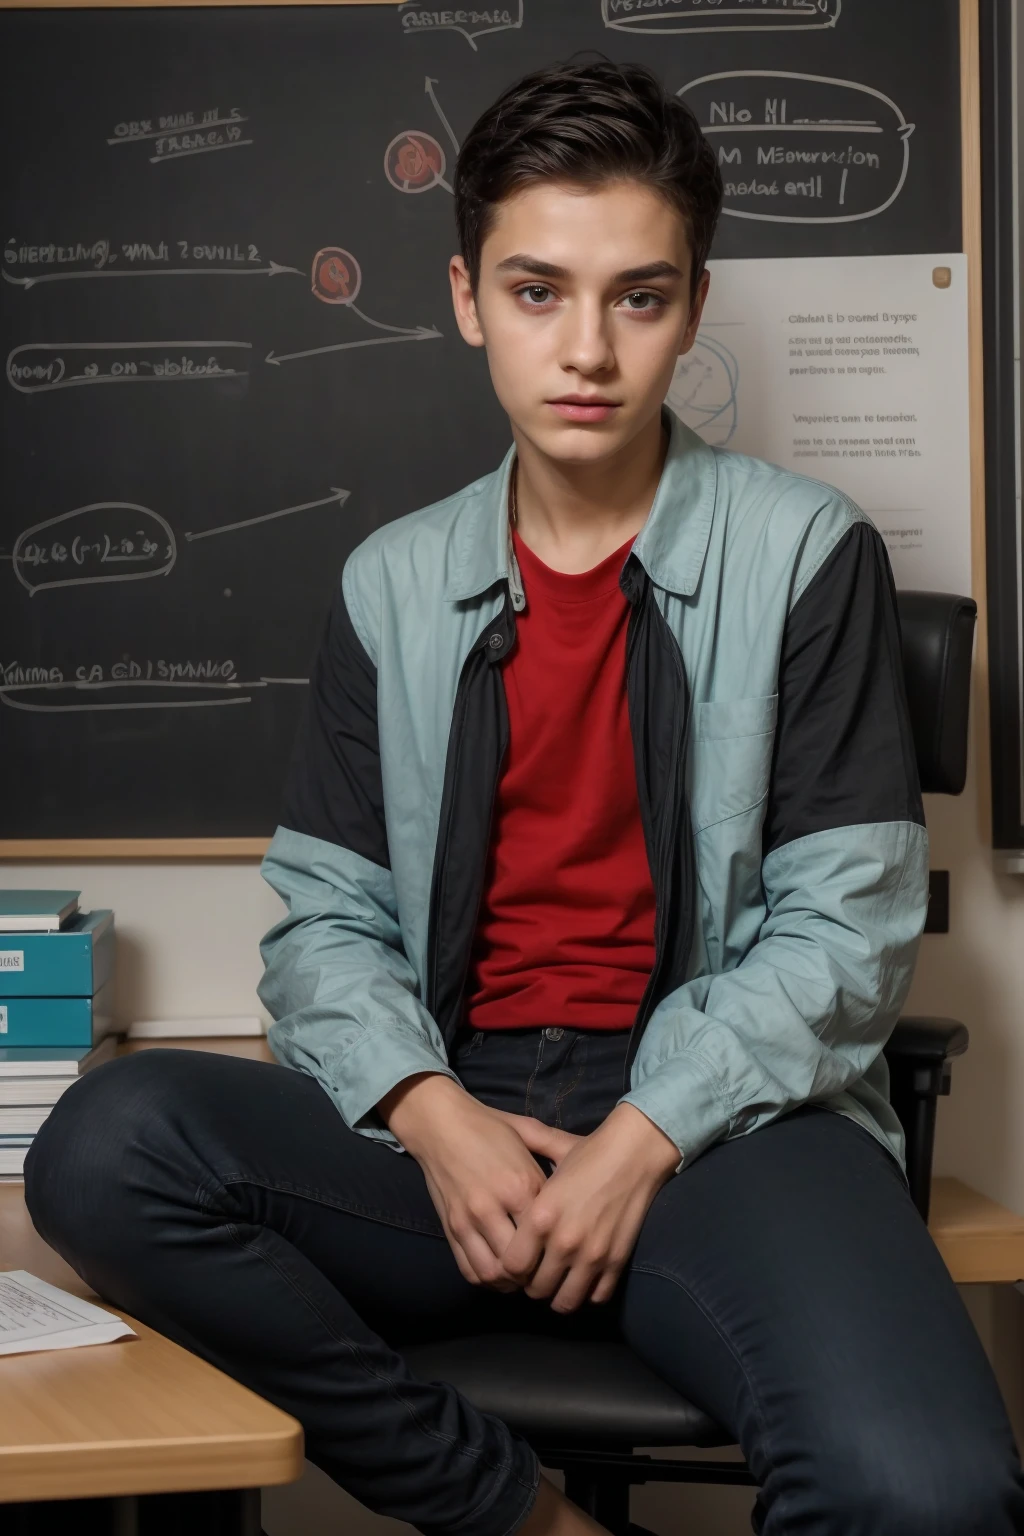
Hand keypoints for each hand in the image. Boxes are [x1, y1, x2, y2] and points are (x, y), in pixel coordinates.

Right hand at [376, 1073, 578, 1291]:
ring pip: (494, 1273)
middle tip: (547, 1272)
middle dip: (536, 1273)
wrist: (440, 1124)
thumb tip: (577, 1181)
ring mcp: (469, 1220)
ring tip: (522, 1277)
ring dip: (511, 1282)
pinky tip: (499, 1273)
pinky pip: (469, 1269)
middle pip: (521, 1262)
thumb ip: (552, 1158)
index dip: (558, 1249)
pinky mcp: (450, 1228)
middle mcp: (493, 1206)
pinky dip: (487, 1279)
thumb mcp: (527, 1136)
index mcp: (519, 1184)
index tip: (566, 1252)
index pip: (547, 1234)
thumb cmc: (489, 1129)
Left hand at [496, 1102, 680, 1313]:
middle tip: (538, 1271)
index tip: (518, 1259)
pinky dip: (588, 1293)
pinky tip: (585, 1278)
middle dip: (533, 1284)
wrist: (636, 1154)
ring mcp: (592, 1256)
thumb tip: (503, 1148)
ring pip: (565, 1302)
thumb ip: (525, 1158)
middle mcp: (564, 1242)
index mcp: (541, 1216)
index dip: (511, 1267)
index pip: (511, 1267)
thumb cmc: (590, 1153)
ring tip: (560, 1280)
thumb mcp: (548, 1156)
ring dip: (559, 1295)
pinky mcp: (616, 1262)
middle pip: (535, 1290)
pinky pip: (596, 1297)